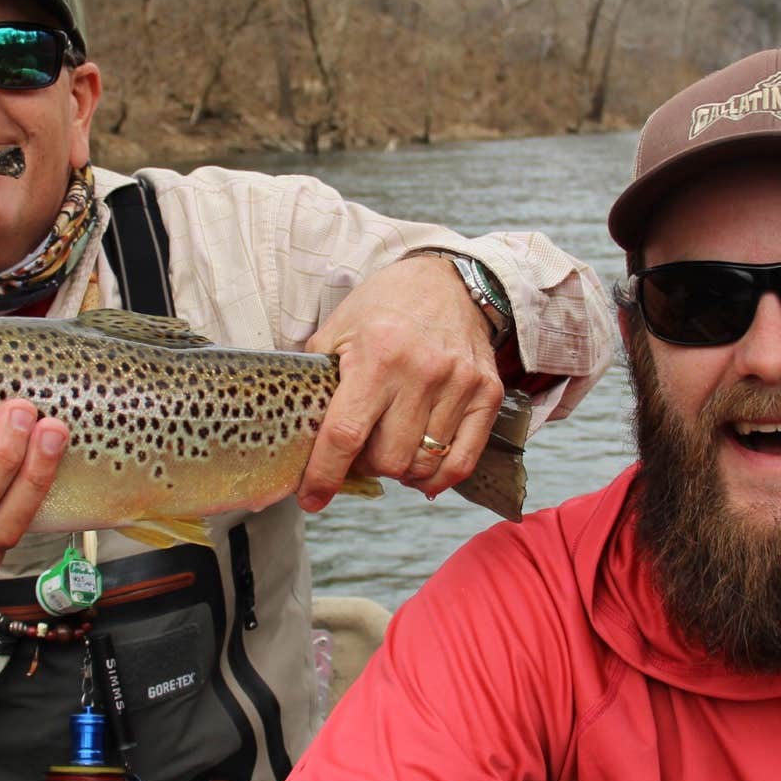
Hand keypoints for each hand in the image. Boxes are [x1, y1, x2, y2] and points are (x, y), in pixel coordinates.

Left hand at [299, 254, 503, 510]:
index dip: (324, 475)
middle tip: (361, 451)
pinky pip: (462, 461)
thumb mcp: (339, 328)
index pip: (346, 433)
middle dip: (366, 466)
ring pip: (423, 465)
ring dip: (400, 470)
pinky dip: (438, 478)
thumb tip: (292, 429)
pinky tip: (421, 468)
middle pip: (388, 458)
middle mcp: (421, 372)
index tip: (311, 498)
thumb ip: (317, 378)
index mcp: (376, 356)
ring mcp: (459, 384)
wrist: (451, 281)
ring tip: (391, 449)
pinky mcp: (488, 393)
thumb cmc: (387, 306)